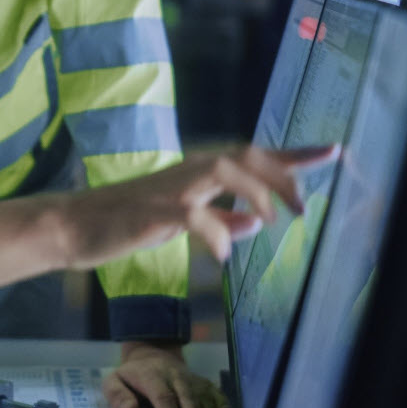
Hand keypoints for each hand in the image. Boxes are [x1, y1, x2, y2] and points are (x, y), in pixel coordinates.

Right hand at [58, 144, 339, 269]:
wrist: (73, 225)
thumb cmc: (123, 223)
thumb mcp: (180, 221)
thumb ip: (218, 219)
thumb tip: (253, 224)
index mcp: (195, 174)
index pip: (252, 157)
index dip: (294, 155)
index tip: (333, 151)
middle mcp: (187, 173)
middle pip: (243, 155)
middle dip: (281, 173)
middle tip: (305, 204)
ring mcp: (169, 189)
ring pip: (221, 170)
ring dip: (252, 192)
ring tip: (270, 220)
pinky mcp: (152, 212)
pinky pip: (192, 216)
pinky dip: (214, 234)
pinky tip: (222, 256)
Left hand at [102, 342, 232, 407]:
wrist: (152, 354)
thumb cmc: (132, 376)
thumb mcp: (114, 381)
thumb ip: (117, 395)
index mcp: (151, 376)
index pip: (162, 395)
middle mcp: (173, 375)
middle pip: (186, 395)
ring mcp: (189, 378)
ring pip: (202, 395)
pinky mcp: (201, 381)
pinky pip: (213, 391)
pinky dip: (221, 402)